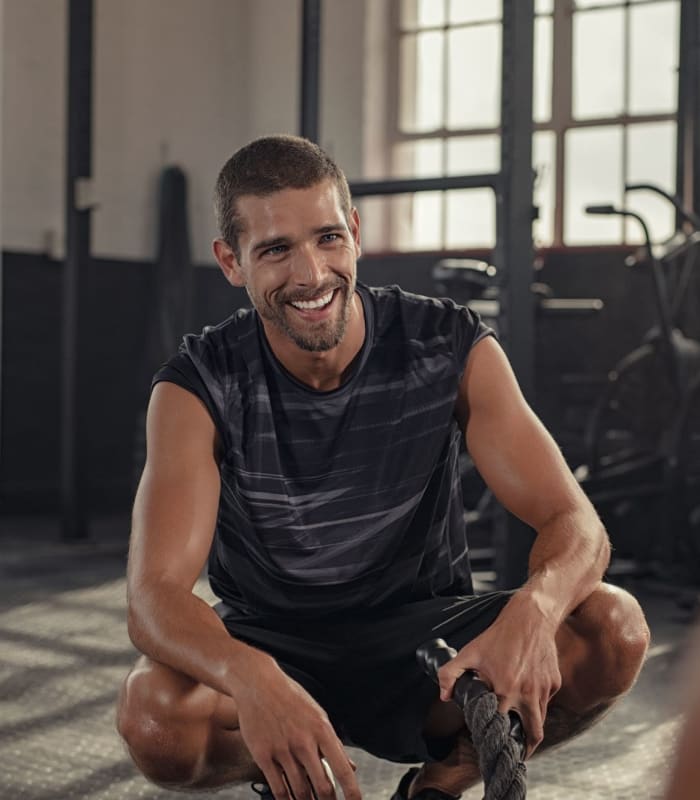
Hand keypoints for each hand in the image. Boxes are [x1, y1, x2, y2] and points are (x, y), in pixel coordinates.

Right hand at [235, 659, 360, 799]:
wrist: (258, 684)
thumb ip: (333, 743)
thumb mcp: (318, 714)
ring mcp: (283, 750)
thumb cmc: (290, 697)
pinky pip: (278, 788)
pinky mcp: (263, 755)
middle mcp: (304, 742)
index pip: (342, 768)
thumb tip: (350, 766)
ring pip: (300, 791)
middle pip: (322, 786)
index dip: (352, 791)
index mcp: (322, 730)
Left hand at [436, 590, 561, 756]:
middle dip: (525, 748)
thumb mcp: (470, 652)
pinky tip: (527, 695)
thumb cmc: (499, 636)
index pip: (503, 727)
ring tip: (522, 731)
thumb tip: (444, 696)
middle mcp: (528, 693)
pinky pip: (547, 701)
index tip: (493, 744)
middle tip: (516, 753)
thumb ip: (451, 674)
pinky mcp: (555, 683)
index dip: (497, 737)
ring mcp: (544, 689)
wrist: (530, 618)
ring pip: (542, 719)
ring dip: (532, 726)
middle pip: (533, 735)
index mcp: (506, 689)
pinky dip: (538, 704)